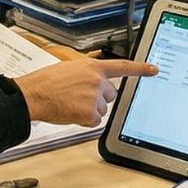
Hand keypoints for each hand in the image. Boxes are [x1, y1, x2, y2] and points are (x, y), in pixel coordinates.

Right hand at [11, 57, 156, 125]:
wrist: (33, 95)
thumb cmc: (46, 82)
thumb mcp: (70, 68)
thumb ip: (87, 73)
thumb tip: (97, 81)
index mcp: (92, 66)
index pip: (123, 67)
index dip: (141, 69)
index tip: (154, 70)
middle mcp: (97, 80)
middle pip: (111, 94)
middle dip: (98, 98)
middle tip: (78, 96)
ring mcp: (94, 97)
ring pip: (102, 109)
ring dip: (90, 109)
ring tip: (71, 103)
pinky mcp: (90, 113)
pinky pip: (95, 121)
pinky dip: (84, 120)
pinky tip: (71, 112)